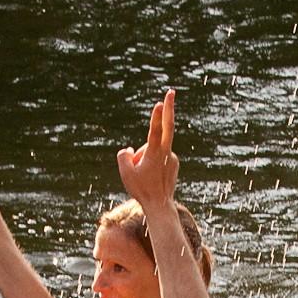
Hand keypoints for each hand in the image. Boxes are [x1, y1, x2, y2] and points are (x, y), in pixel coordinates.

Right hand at [115, 89, 178, 210]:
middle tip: (171, 92)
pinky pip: (159, 156)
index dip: (157, 117)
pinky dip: (152, 161)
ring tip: (144, 175)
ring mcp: (172, 157)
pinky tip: (151, 175)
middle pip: (168, 127)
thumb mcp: (125, 172)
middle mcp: (166, 153)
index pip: (156, 131)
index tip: (160, 103)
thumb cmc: (141, 190)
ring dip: (146, 156)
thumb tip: (130, 150)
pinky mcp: (174, 162)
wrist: (159, 205)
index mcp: (155, 154)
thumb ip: (124, 155)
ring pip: (154, 149)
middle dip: (169, 108)